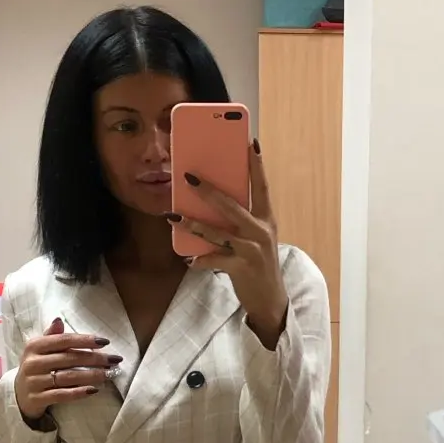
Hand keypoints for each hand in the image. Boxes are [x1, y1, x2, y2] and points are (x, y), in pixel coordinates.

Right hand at [14, 317, 122, 420]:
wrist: (19, 395)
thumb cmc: (36, 367)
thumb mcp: (40, 350)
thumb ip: (52, 336)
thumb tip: (59, 319)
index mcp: (34, 346)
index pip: (63, 340)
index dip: (85, 340)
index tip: (105, 341)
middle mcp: (32, 363)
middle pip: (69, 358)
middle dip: (94, 359)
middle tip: (114, 360)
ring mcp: (34, 382)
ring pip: (67, 377)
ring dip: (91, 375)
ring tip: (109, 374)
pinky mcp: (36, 399)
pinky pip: (61, 395)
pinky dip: (79, 393)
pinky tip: (94, 390)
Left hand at [173, 143, 288, 348]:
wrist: (270, 300)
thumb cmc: (258, 263)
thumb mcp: (255, 237)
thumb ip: (240, 220)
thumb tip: (212, 201)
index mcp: (266, 219)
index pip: (262, 186)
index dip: (256, 165)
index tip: (250, 142)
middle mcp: (261, 230)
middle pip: (232, 205)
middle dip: (209, 190)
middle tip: (189, 177)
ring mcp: (252, 249)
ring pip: (217, 232)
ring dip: (193, 224)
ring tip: (173, 215)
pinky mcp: (242, 267)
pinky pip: (215, 259)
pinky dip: (200, 259)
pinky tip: (188, 258)